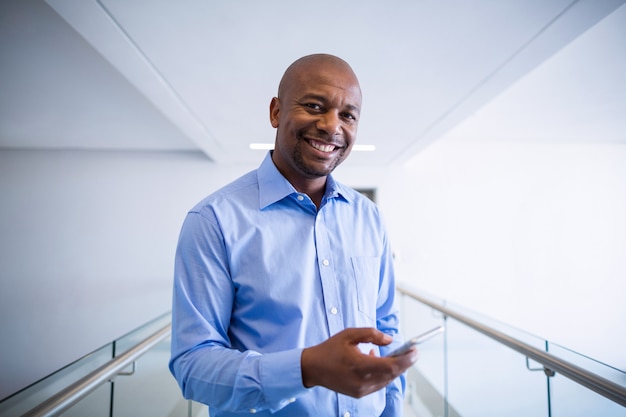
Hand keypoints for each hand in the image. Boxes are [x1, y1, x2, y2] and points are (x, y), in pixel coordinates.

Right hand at [301, 328, 417, 397]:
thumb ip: (371, 334)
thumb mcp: (350, 334)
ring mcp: (361, 390)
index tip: (415, 351)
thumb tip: (390, 339)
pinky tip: (376, 361)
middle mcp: (363, 381)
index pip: (392, 366)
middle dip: (404, 363)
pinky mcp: (359, 394)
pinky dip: (383, 373)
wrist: (313, 368)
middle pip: (392, 374)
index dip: (406, 359)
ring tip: (392, 354)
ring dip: (393, 368)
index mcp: (360, 366)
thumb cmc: (330, 349)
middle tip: (410, 352)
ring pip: (387, 380)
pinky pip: (379, 384)